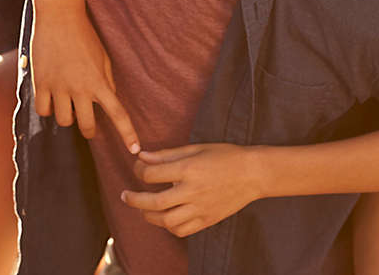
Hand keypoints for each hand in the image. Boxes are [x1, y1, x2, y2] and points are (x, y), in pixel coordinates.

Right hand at [31, 5, 139, 152]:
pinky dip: (47, 109)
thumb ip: (107, 81)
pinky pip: (43, 110)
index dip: (128, 134)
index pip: (118, 114)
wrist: (60, 16)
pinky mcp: (41, 83)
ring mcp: (59, 87)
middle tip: (89, 125)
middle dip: (89, 130)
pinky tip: (50, 99)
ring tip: (67, 103)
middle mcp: (80, 89)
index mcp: (100, 82)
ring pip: (63, 121)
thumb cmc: (85, 35)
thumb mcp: (103, 57)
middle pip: (87, 126)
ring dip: (67, 116)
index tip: (135, 150)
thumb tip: (109, 99)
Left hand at [121, 144, 261, 236]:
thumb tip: (142, 156)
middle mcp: (192, 191)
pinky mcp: (207, 220)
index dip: (139, 170)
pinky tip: (165, 217)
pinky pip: (182, 230)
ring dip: (149, 216)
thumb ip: (167, 154)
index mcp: (189, 169)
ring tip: (144, 209)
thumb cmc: (225, 156)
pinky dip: (169, 226)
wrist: (253, 174)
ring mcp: (200, 208)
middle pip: (154, 202)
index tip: (138, 168)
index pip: (152, 174)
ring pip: (166, 221)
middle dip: (134, 199)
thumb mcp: (196, 148)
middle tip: (125, 196)